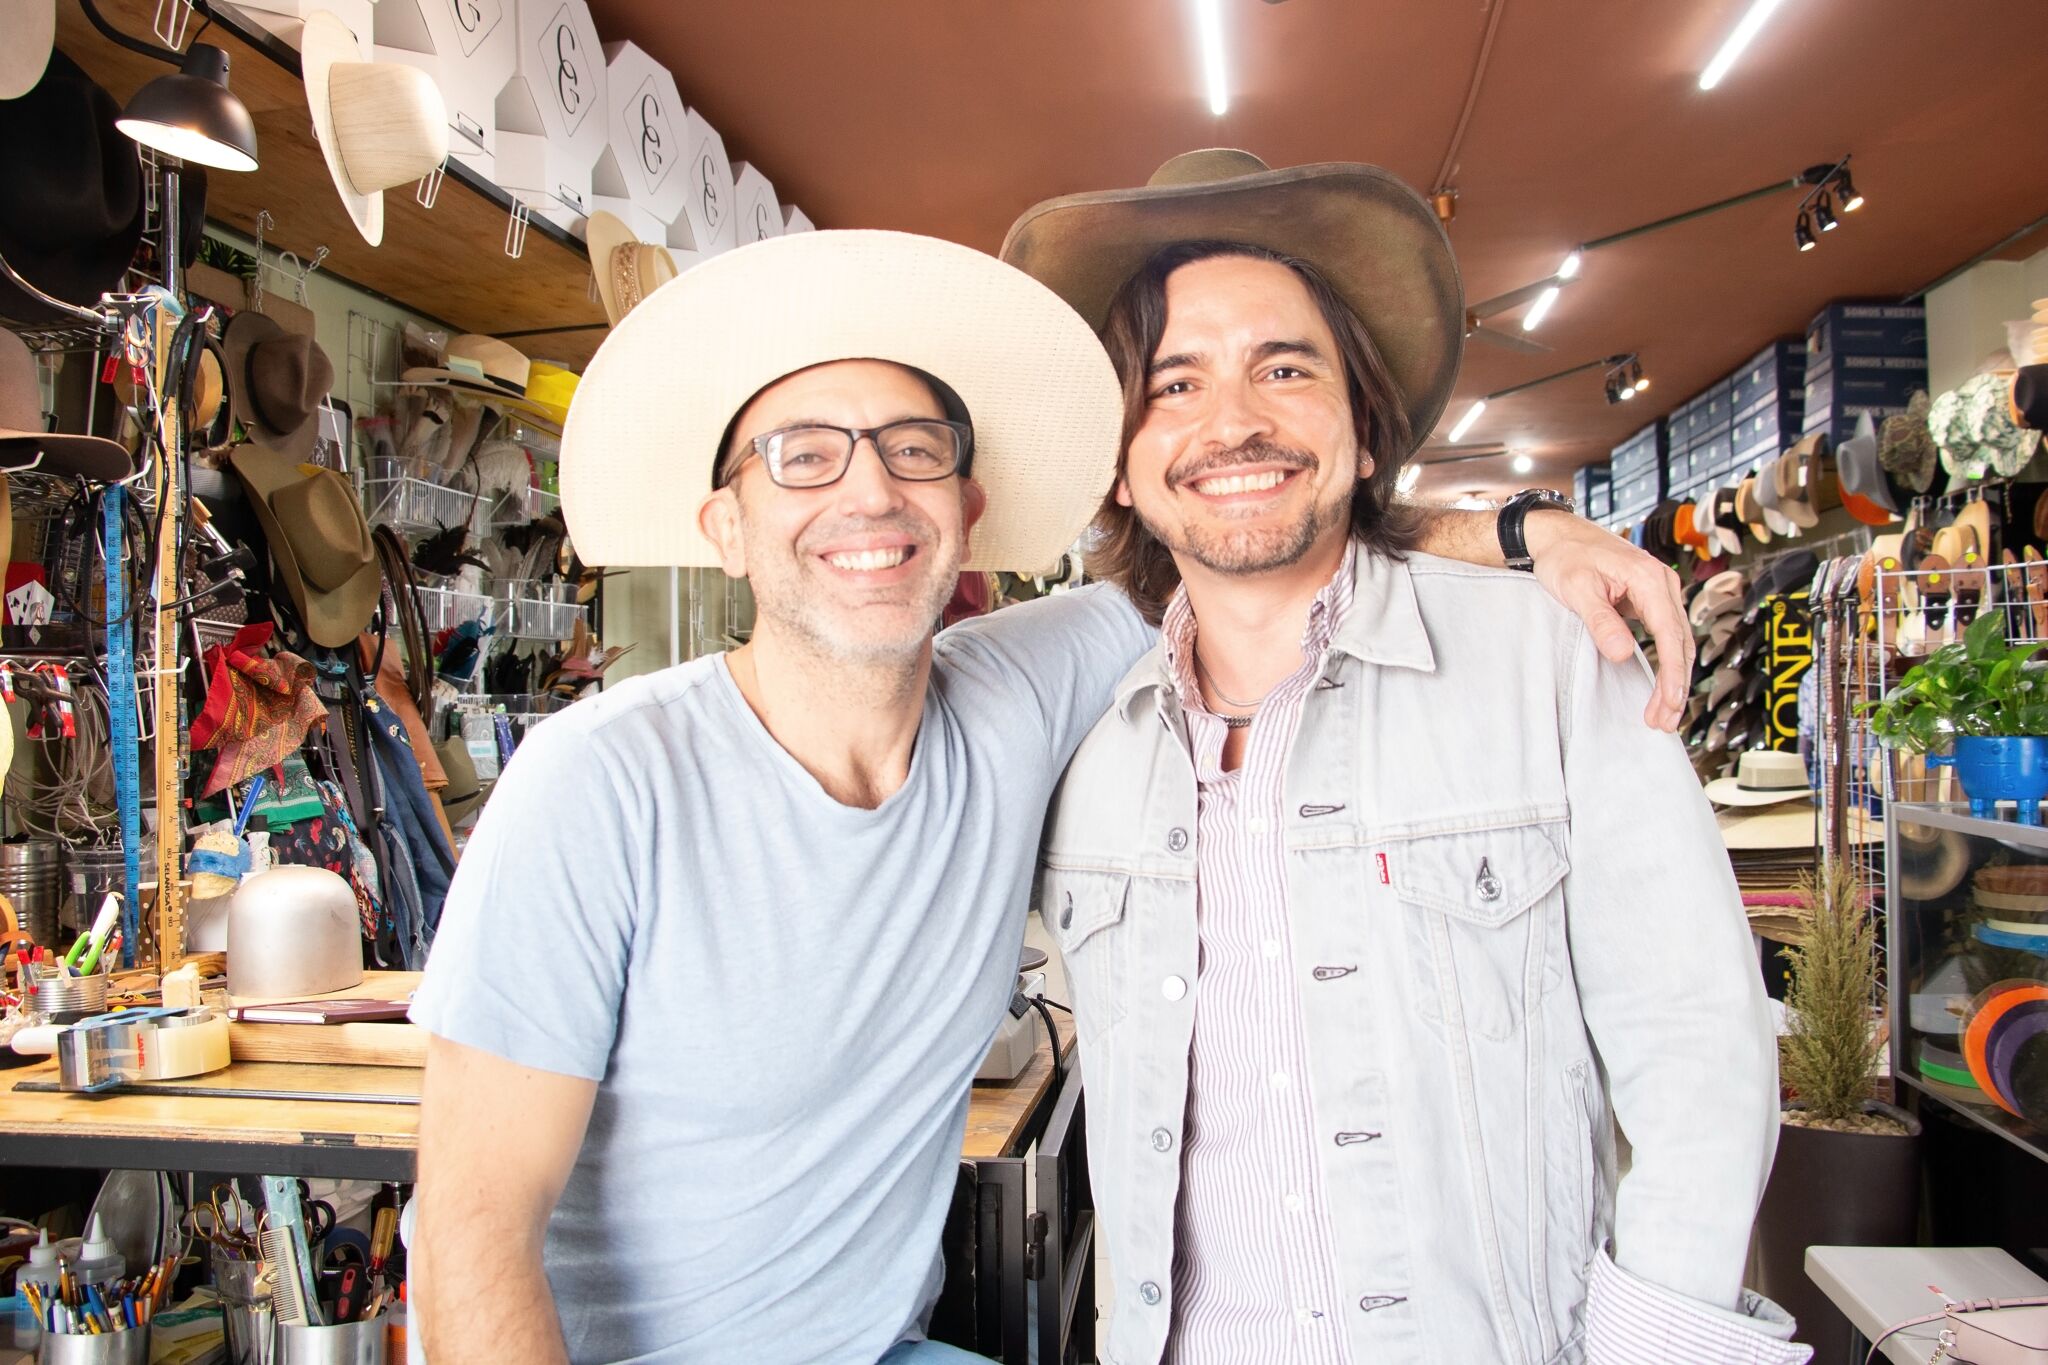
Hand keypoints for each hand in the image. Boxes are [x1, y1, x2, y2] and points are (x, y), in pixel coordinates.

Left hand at [1525, 510, 1690, 729]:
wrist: (1560, 536)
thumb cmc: (1565, 557)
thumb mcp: (1577, 589)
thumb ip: (1600, 621)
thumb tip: (1622, 654)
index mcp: (1648, 577)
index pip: (1669, 632)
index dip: (1672, 671)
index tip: (1670, 701)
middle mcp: (1662, 582)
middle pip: (1680, 641)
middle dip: (1675, 684)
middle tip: (1664, 720)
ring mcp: (1660, 591)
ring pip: (1677, 641)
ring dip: (1673, 678)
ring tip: (1663, 714)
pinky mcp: (1651, 600)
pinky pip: (1667, 635)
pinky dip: (1667, 663)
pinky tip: (1661, 687)